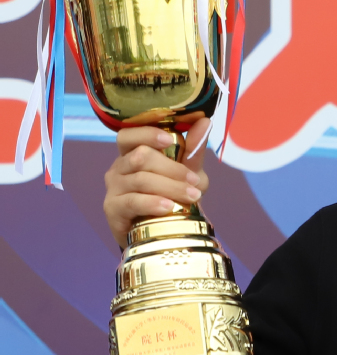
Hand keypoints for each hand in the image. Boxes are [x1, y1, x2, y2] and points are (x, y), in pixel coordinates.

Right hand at [103, 117, 210, 246]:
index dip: (147, 133)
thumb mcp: (187, 173)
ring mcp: (113, 188)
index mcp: (132, 153)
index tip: (170, 140)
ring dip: (170, 187)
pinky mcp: (112, 209)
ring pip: (141, 179)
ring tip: (192, 197)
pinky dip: (153, 202)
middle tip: (195, 183)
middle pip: (140, 156)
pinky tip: (168, 207)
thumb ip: (193, 150)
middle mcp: (118, 167)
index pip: (129, 135)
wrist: (159, 233)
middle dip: (172, 169)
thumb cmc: (171, 196)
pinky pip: (132, 201)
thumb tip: (205, 121)